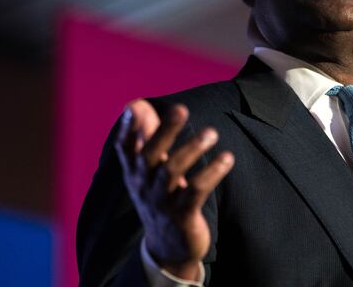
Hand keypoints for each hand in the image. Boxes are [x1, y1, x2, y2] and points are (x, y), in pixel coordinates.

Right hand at [114, 99, 233, 279]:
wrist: (168, 248)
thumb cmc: (159, 196)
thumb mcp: (148, 169)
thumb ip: (145, 135)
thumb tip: (136, 103)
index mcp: (134, 171)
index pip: (125, 148)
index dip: (128, 128)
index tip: (135, 107)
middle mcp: (143, 185)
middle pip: (150, 155)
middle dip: (165, 131)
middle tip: (182, 108)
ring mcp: (161, 202)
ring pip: (172, 172)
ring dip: (192, 149)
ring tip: (212, 133)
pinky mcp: (182, 217)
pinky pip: (195, 192)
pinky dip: (211, 173)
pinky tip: (227, 159)